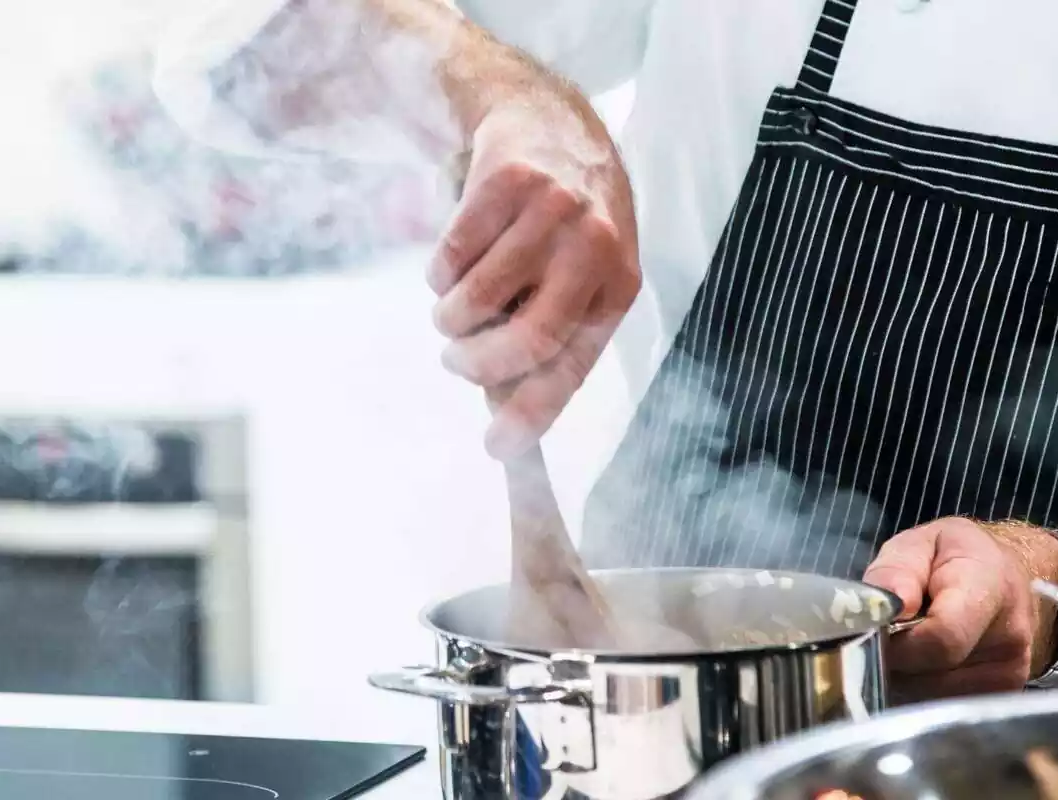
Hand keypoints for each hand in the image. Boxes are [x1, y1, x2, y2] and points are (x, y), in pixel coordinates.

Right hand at [427, 93, 640, 458]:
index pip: (573, 365)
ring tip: (453, 311)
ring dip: (451, 319)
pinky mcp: (506, 181)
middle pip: (530, 339)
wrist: (549, 124)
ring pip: (479, 298)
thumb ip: (550, 340)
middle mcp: (594, 247)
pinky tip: (453, 264)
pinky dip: (439, 275)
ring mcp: (552, 210)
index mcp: (618, 286)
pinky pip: (451, 256)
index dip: (533, 413)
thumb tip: (508, 415)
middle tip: (456, 363)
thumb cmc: (566, 223)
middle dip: (479, 366)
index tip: (497, 448)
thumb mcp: (581, 279)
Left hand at [862, 517, 1057, 702]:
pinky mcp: (1001, 695)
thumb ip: (899, 568)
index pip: (943, 638)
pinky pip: (942, 705)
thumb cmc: (954, 556)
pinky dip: (919, 688)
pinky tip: (920, 661)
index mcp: (990, 588)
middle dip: (894, 658)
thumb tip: (887, 604)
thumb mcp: (921, 542)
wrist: (1004, 575)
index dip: (897, 640)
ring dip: (904, 676)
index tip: (875, 627)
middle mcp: (1009, 638)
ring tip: (906, 642)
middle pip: (931, 673)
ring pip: (931, 696)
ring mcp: (1010, 674)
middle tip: (885, 632)